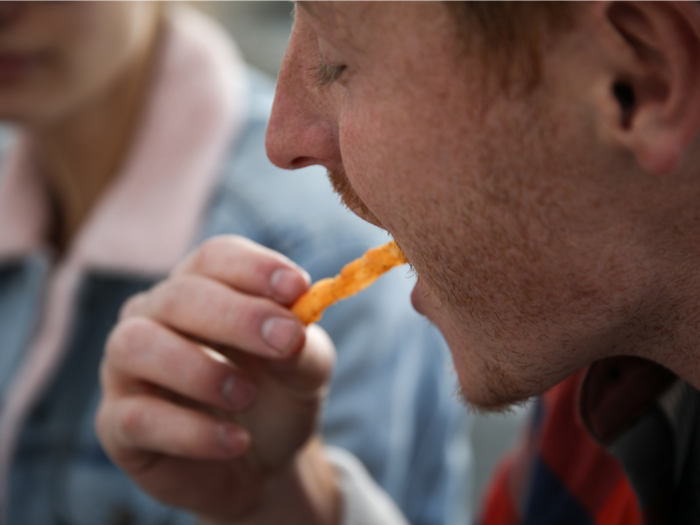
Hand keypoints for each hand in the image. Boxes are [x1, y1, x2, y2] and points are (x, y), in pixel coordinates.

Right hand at [96, 236, 339, 524]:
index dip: (254, 268)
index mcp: (203, 289)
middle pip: (178, 295)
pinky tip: (235, 442)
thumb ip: (302, 347)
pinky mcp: (117, 425)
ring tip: (246, 395)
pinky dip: (191, 431)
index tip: (297, 289)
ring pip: (135, 344)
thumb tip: (290, 330)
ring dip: (199, 369)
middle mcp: (155, 318)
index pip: (214, 258)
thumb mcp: (305, 371)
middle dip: (235, 316)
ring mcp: (127, 369)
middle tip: (284, 341)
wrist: (260, 466)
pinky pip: (136, 418)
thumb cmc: (276, 399)